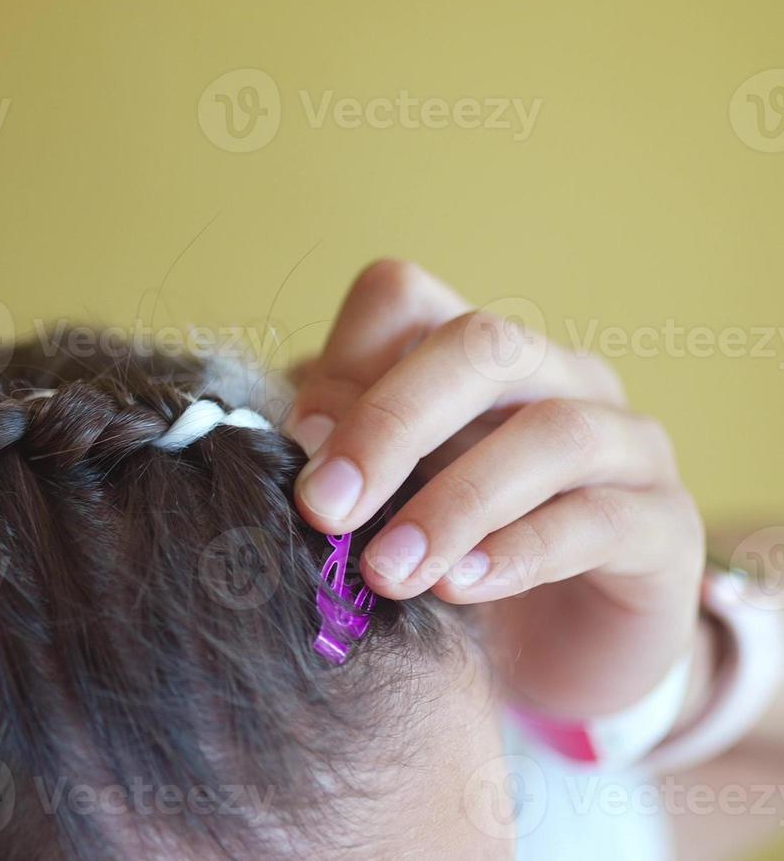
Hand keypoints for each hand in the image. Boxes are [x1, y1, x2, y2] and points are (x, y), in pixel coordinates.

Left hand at [286, 260, 704, 715]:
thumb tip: (301, 432)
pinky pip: (601, 520)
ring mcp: (626, 444)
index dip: (342, 360)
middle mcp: (557, 377)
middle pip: (481, 345)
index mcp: (470, 356)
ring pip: (554, 432)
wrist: (554, 663)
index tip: (294, 448)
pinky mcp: (667, 527)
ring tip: (388, 570)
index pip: (403, 298)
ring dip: (455, 502)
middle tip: (324, 508)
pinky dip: (521, 552)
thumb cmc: (448, 558)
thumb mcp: (381, 506)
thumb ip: (343, 459)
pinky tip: (459, 588)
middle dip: (391, 423)